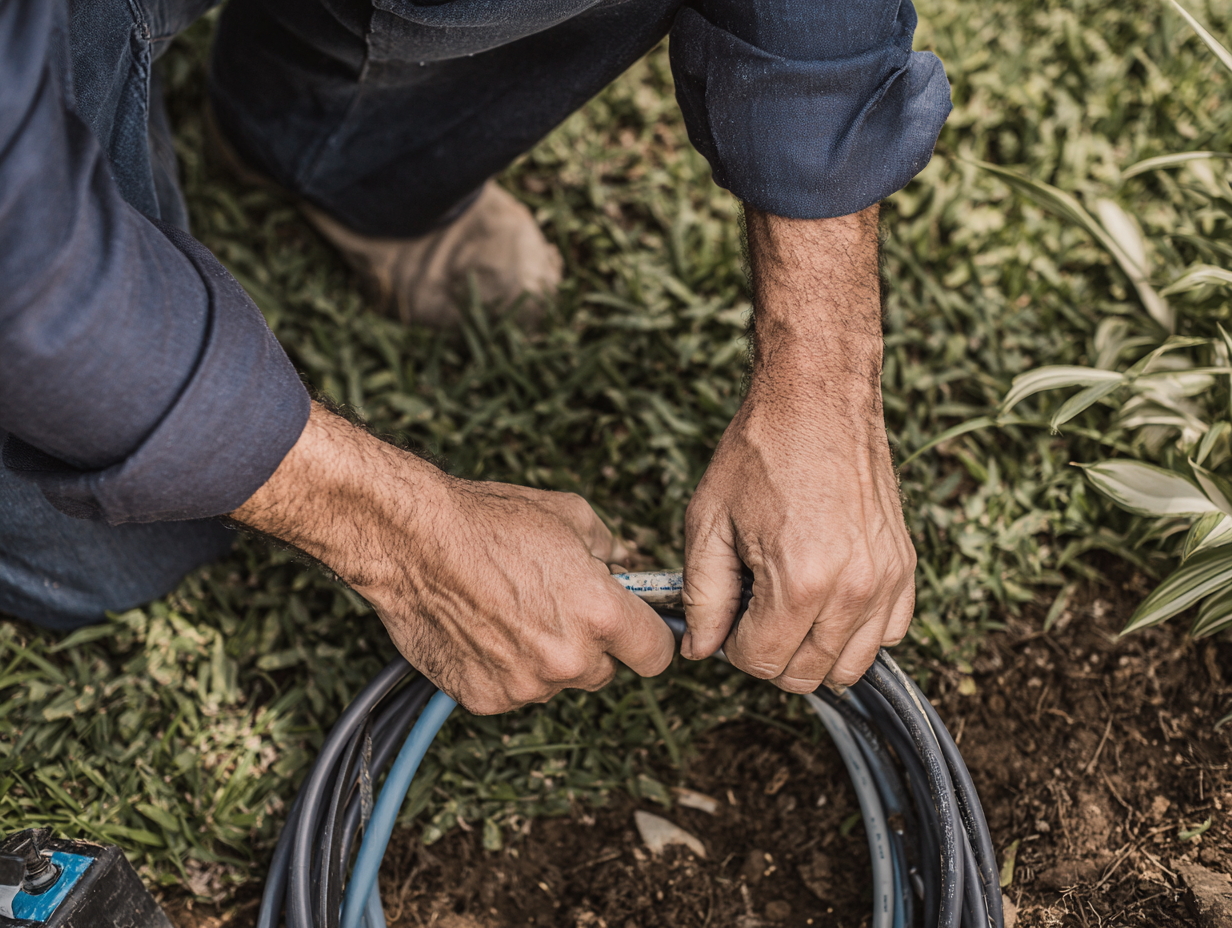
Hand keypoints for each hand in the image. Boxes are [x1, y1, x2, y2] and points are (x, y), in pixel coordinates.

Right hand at [232, 404, 673, 713]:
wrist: (412, 540)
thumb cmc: (489, 521)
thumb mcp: (570, 515)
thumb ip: (609, 549)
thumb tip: (622, 566)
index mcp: (600, 614)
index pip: (655, 654)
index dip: (647, 639)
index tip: (637, 632)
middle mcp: (567, 659)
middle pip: (603, 672)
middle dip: (590, 645)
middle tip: (556, 608)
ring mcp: (524, 685)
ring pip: (554, 682)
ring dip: (544, 659)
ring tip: (510, 612)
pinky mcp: (485, 698)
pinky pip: (512, 692)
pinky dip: (503, 669)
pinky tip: (483, 629)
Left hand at [682, 205, 915, 689]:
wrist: (818, 399)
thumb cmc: (760, 452)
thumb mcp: (709, 523)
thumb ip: (703, 597)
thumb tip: (701, 651)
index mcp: (800, 581)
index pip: (762, 664)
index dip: (733, 645)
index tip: (729, 611)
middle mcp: (854, 591)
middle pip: (806, 675)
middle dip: (770, 653)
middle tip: (753, 606)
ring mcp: (887, 581)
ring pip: (849, 668)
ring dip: (812, 649)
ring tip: (788, 603)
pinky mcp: (905, 568)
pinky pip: (888, 636)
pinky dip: (855, 633)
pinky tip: (826, 599)